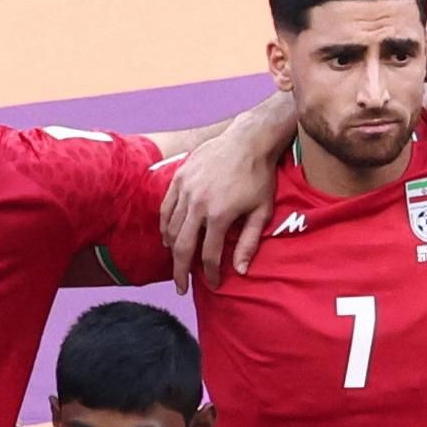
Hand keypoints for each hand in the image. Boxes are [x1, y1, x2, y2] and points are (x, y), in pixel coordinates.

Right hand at [159, 126, 277, 293]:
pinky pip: (165, 209)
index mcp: (219, 215)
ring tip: (176, 263)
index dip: (210, 274)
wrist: (248, 140)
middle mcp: (197, 205)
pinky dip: (165, 226)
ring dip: (172, 250)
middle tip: (181, 287)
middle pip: (182, 247)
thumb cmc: (259, 176)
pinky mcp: (178, 179)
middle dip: (180, 271)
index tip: (213, 285)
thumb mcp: (262, 211)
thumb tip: (240, 270)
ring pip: (171, 229)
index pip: (208, 255)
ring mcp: (185, 191)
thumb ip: (248, 242)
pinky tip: (168, 237)